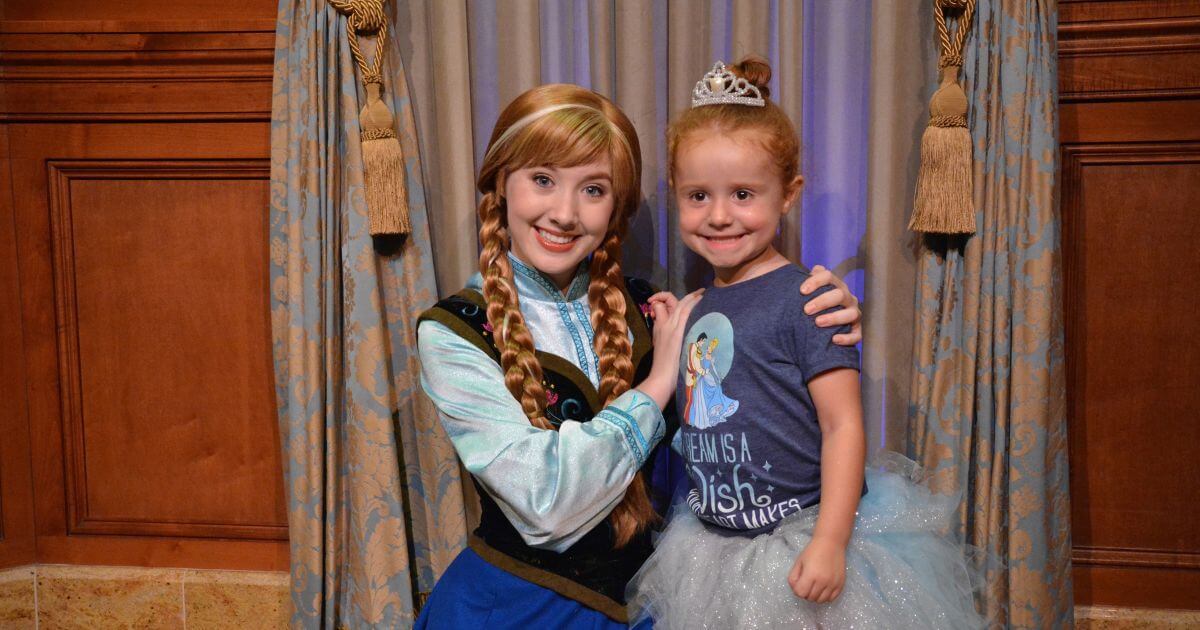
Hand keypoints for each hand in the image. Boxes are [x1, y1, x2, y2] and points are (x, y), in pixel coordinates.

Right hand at [636, 289, 703, 408]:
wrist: (661, 376)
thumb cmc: (662, 366)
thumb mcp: (660, 346)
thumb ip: (664, 334)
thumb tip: (673, 329)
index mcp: (659, 327)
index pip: (662, 306)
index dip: (664, 299)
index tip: (677, 302)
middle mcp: (665, 324)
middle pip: (671, 301)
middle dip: (684, 294)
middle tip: (697, 292)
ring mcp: (671, 327)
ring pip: (680, 304)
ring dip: (692, 296)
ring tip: (702, 292)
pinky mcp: (678, 332)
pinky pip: (685, 312)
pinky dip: (692, 303)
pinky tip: (701, 300)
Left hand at [787, 536, 846, 602]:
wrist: (831, 543)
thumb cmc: (812, 551)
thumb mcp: (799, 562)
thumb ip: (793, 577)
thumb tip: (796, 590)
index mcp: (811, 575)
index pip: (800, 593)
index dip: (797, 589)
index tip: (799, 582)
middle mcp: (823, 581)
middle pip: (810, 598)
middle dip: (806, 592)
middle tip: (807, 583)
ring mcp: (833, 584)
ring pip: (821, 600)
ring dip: (815, 596)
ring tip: (815, 585)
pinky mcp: (840, 584)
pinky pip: (831, 598)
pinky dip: (825, 596)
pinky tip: (823, 588)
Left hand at [800, 265, 861, 345]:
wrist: (817, 325)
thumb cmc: (809, 305)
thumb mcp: (804, 292)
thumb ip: (801, 279)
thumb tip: (806, 269)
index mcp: (834, 285)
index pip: (828, 276)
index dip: (816, 281)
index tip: (801, 291)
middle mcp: (846, 298)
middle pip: (839, 294)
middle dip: (823, 301)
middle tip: (806, 310)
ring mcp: (853, 313)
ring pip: (851, 313)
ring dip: (834, 317)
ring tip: (818, 322)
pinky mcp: (856, 330)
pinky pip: (856, 335)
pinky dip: (847, 338)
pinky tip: (833, 340)